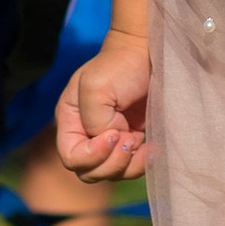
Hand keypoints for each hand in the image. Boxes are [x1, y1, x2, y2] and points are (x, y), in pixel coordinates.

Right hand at [58, 30, 151, 178]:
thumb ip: (93, 121)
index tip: (114, 133)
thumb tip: (110, 140)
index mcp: (71, 121)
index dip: (92, 155)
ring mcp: (112, 140)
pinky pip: (133, 167)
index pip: (71, 157)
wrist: (150, 52)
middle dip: (112, 162)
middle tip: (130, 137)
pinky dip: (143, 163)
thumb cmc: (121, 65)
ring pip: (113, 173)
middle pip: (90, 172)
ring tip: (139, 139)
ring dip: (129, 165)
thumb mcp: (96, 88)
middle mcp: (88, 134)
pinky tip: (152, 147)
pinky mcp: (134, 141)